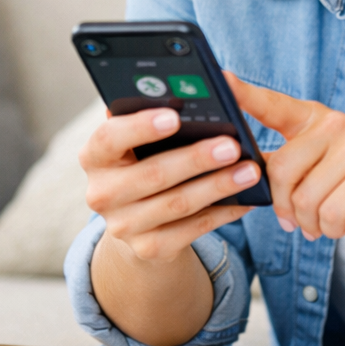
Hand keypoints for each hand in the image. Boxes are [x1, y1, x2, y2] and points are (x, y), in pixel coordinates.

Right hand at [78, 107, 261, 263]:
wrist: (136, 219)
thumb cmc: (143, 160)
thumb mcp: (137, 141)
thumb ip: (150, 117)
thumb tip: (188, 96)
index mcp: (95, 157)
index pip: (109, 138)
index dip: (140, 127)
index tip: (176, 116)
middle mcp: (102, 194)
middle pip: (153, 174)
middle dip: (196, 159)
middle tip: (232, 145)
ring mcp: (124, 226)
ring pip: (178, 204)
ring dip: (218, 186)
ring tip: (249, 170)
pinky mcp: (149, 249)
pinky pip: (193, 229)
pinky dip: (223, 212)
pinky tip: (247, 198)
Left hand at [225, 73, 344, 242]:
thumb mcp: (325, 164)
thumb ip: (290, 165)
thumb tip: (246, 177)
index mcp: (315, 119)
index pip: (272, 104)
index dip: (244, 94)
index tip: (221, 76)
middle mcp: (334, 124)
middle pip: (281, 171)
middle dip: (285, 207)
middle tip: (298, 222)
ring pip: (304, 198)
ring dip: (310, 224)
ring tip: (324, 223)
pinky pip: (330, 213)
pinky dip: (332, 229)